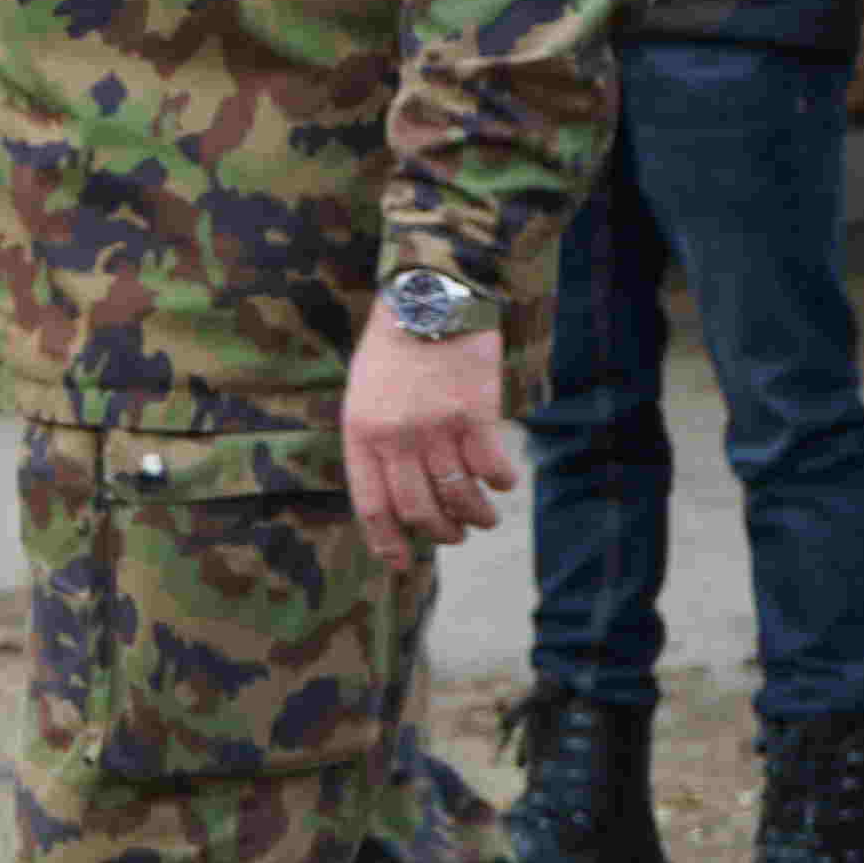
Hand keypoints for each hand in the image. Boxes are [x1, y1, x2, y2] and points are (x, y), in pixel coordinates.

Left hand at [342, 318, 513, 575]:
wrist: (428, 299)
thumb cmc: (392, 350)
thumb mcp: (362, 395)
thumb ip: (373, 443)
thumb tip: (392, 495)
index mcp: (361, 434)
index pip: (371, 505)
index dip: (386, 541)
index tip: (401, 562)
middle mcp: (395, 437)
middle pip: (418, 510)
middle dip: (439, 533)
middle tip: (454, 535)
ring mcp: (435, 427)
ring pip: (458, 497)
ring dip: (474, 517)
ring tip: (483, 518)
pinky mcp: (474, 415)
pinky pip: (490, 469)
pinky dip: (499, 484)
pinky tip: (502, 483)